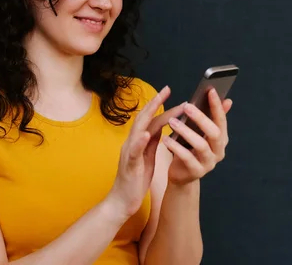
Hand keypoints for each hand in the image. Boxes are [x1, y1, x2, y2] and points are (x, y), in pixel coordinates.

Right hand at [108, 86, 184, 216]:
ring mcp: (129, 153)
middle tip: (166, 89)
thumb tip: (162, 125)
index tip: (169, 92)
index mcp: (138, 141)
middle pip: (143, 118)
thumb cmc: (136, 180)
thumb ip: (152, 141)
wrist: (122, 202)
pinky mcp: (129, 165)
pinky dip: (140, 141)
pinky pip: (133, 152)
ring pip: (138, 130)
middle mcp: (131, 142)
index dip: (160, 105)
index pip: (150, 119)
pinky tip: (147, 134)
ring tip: (158, 103)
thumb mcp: (147, 156)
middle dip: (155, 103)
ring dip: (149, 116)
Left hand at [162, 88, 232, 184]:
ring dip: (186, 132)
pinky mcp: (196, 172)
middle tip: (187, 106)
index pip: (222, 120)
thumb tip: (227, 100)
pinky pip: (187, 158)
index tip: (210, 90)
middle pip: (214, 133)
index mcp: (221, 139)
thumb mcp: (201, 133)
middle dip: (201, 118)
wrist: (182, 175)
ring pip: (201, 145)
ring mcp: (209, 163)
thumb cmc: (190, 148)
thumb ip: (211, 117)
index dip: (217, 106)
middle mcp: (219, 151)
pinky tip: (166, 139)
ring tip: (172, 122)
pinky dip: (176, 147)